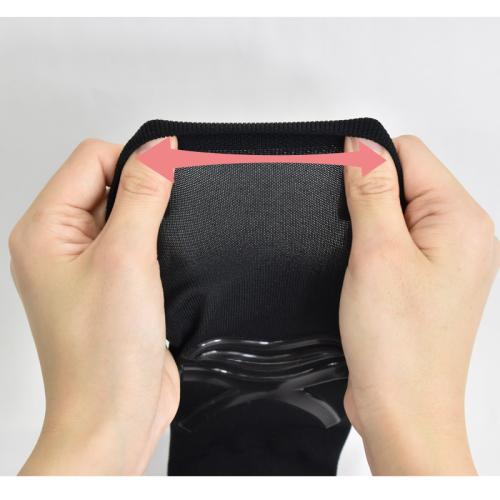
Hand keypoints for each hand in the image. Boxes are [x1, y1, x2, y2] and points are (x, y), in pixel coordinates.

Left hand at [10, 137, 179, 474]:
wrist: (114, 415)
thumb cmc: (103, 354)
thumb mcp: (126, 257)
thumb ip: (142, 195)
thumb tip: (159, 150)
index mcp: (44, 230)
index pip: (91, 159)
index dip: (133, 163)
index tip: (166, 183)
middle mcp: (59, 245)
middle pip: (107, 184)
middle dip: (143, 195)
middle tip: (159, 230)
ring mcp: (85, 267)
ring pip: (125, 215)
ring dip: (152, 225)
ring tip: (157, 258)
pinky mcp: (111, 285)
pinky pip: (135, 244)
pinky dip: (155, 247)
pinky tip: (163, 270)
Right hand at [340, 135, 498, 474]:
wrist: (402, 409)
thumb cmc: (400, 346)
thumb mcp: (377, 253)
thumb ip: (371, 192)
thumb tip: (362, 146)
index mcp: (462, 221)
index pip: (410, 155)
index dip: (369, 166)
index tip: (346, 199)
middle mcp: (462, 237)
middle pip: (405, 181)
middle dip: (370, 203)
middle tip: (360, 245)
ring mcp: (445, 260)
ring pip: (396, 213)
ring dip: (370, 230)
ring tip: (364, 266)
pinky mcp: (426, 279)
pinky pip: (396, 242)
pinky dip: (373, 250)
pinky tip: (366, 276)